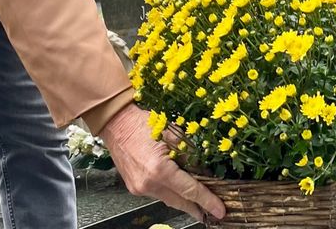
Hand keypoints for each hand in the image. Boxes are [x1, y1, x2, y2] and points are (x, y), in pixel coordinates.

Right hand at [99, 104, 225, 221]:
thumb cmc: (143, 123)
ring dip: (184, 201)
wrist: (116, 123)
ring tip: (199, 202)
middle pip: (180, 202)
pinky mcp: (134, 188)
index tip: (219, 210)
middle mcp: (148, 183)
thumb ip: (191, 156)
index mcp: (159, 170)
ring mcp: (139, 188)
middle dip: (198, 208)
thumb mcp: (175, 135)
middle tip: (213, 212)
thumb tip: (205, 172)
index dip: (207, 201)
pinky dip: (170, 193)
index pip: (190, 191)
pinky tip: (179, 190)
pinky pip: (158, 194)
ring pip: (169, 199)